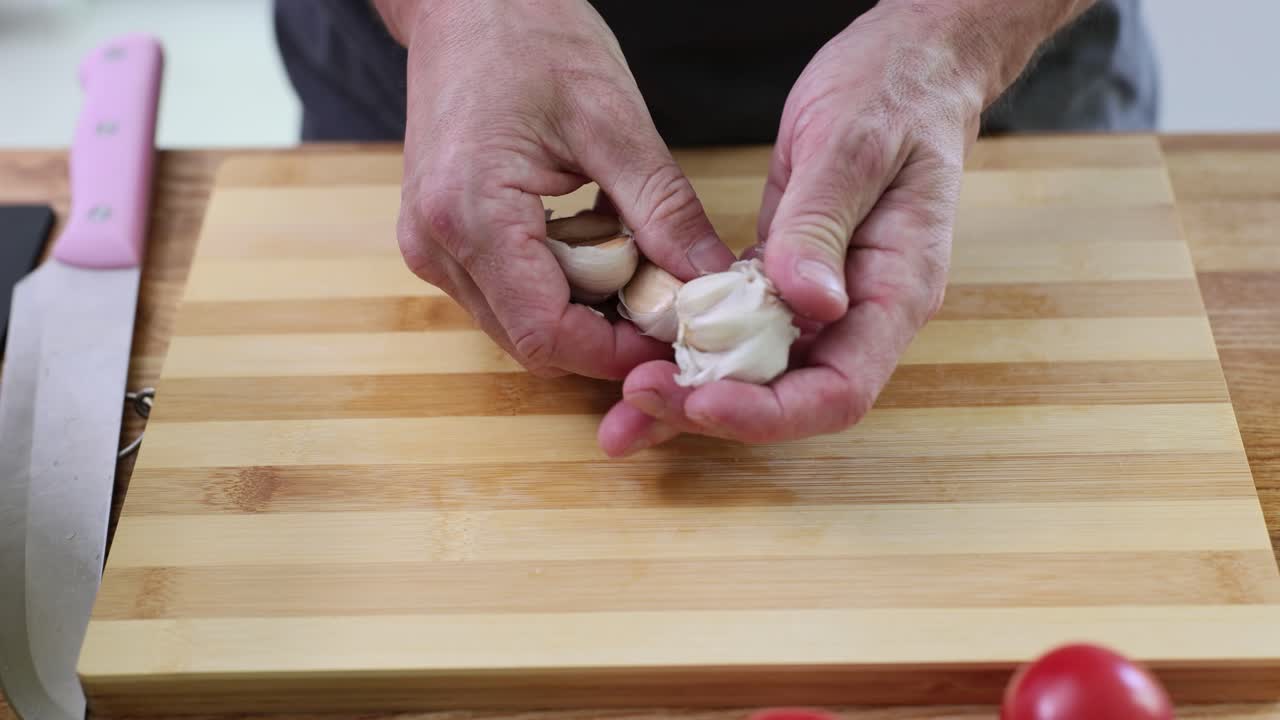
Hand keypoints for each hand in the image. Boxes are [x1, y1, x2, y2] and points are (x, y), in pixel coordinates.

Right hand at [380, 0, 734, 379]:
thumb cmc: (528, 36)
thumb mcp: (613, 120)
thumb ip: (663, 210)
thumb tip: (712, 280)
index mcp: (469, 215)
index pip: (546, 334)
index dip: (618, 352)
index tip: (679, 336)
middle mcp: (437, 246)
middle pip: (532, 339)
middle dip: (609, 338)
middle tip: (673, 307)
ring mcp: (431, 246)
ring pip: (519, 323)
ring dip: (587, 314)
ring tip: (644, 271)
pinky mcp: (440, 238)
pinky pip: (507, 292)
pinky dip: (562, 288)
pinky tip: (603, 251)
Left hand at [600, 1, 1047, 453]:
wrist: (907, 63)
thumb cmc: (895, 92)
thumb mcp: (854, 145)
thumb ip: (825, 226)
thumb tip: (808, 304)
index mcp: (895, 292)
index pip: (839, 390)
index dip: (770, 411)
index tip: (702, 401)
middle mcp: (859, 312)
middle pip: (789, 396)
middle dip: (711, 412)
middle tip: (633, 411)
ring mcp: (822, 299)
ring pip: (755, 370)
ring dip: (690, 393)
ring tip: (622, 418)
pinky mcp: (785, 277)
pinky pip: (737, 328)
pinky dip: (692, 346)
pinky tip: (645, 358)